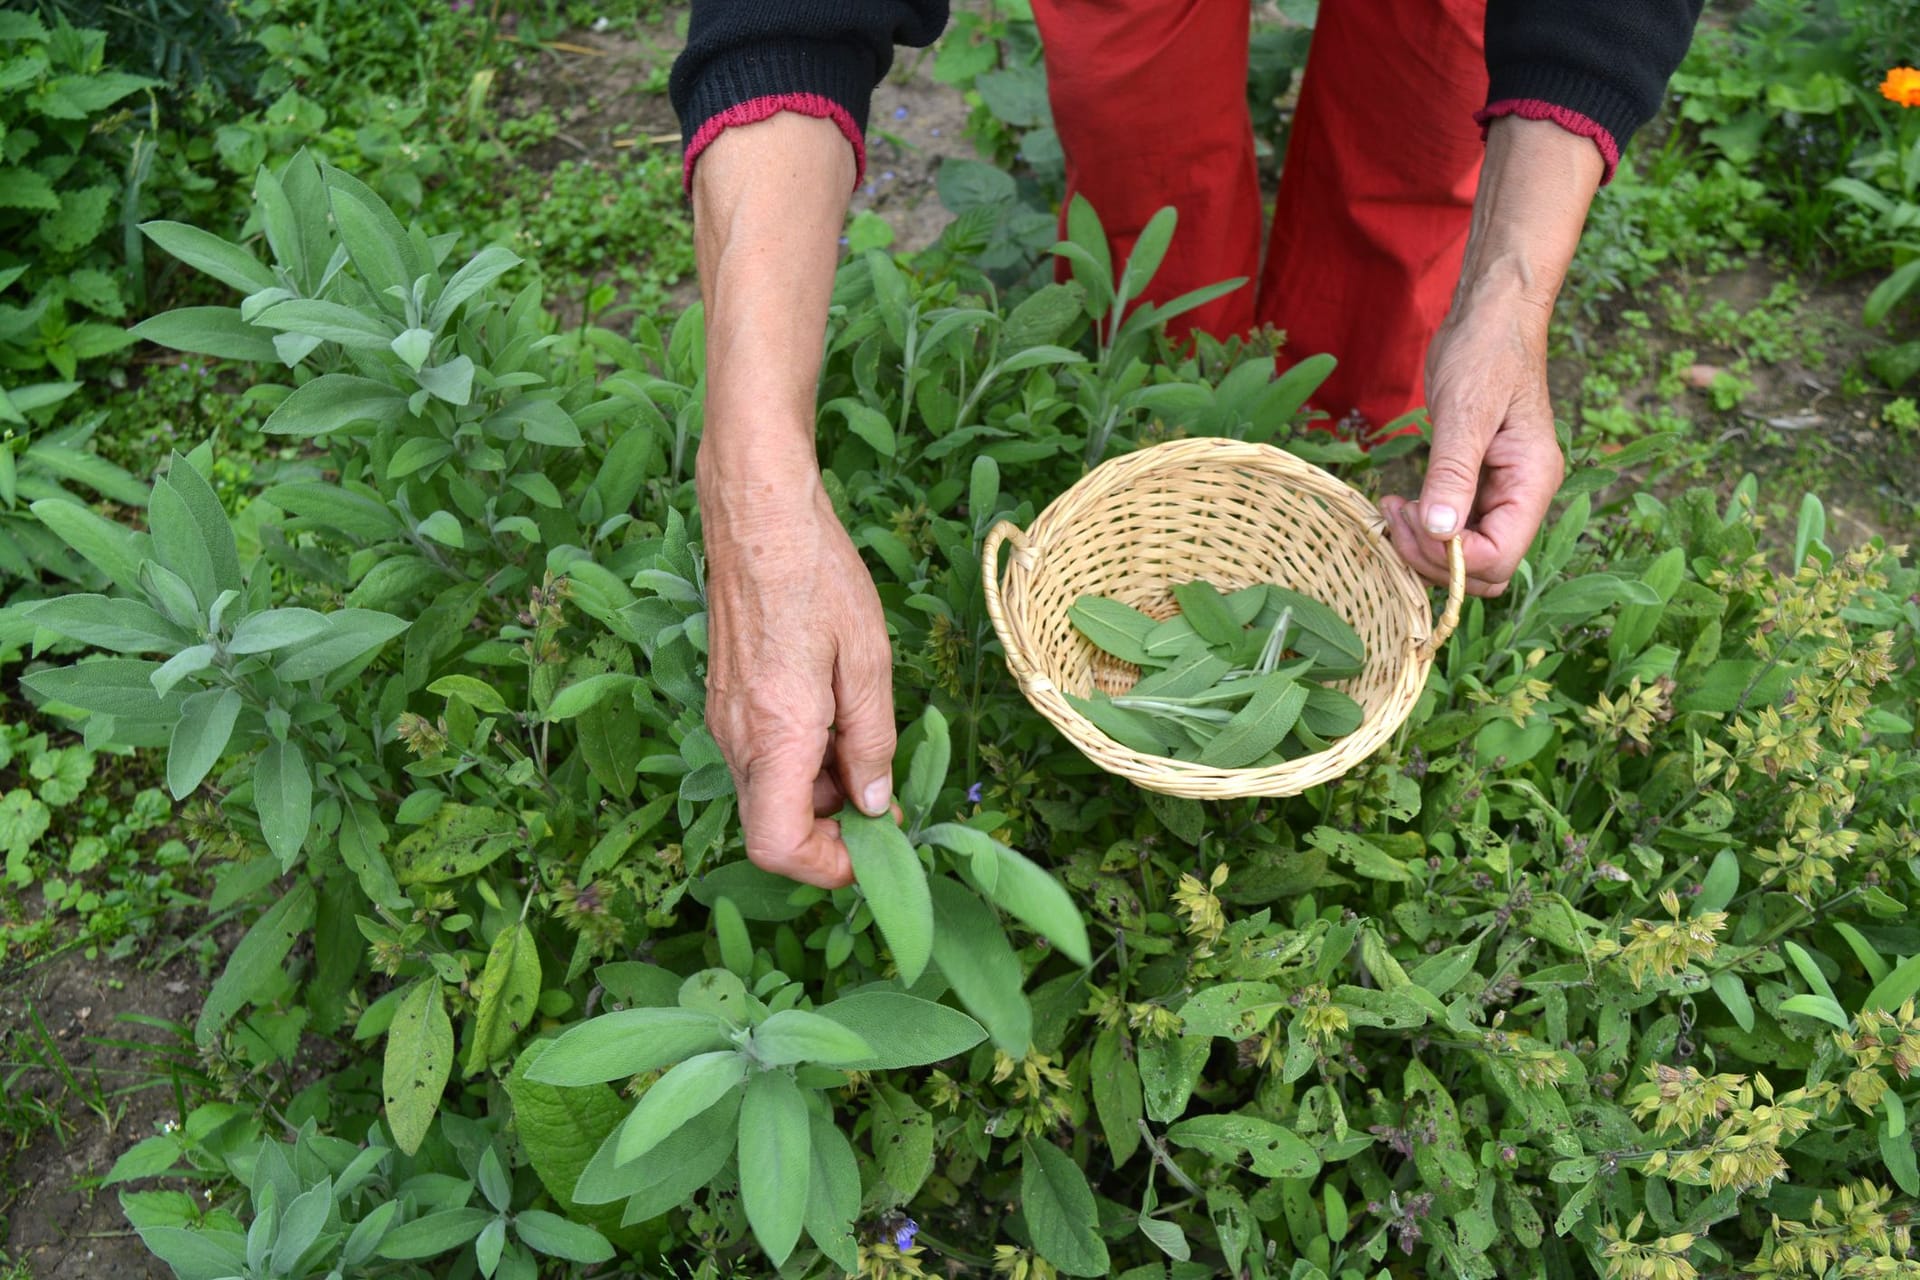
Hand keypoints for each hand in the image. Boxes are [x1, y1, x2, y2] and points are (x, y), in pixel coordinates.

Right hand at [699, 458, 896, 888]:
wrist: (757, 513)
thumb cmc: (816, 575)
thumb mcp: (867, 662)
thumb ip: (871, 742)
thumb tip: (873, 806)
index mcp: (775, 735)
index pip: (777, 846)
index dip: (826, 869)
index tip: (874, 851)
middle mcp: (737, 737)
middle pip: (775, 826)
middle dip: (833, 830)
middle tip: (884, 798)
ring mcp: (725, 718)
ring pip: (770, 793)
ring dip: (820, 793)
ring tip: (866, 745)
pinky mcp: (726, 698)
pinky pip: (762, 757)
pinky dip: (802, 760)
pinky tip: (836, 718)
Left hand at [1381, 295, 1563, 595]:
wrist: (1488, 317)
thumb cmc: (1486, 351)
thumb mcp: (1466, 411)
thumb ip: (1454, 474)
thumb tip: (1441, 532)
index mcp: (1532, 481)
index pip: (1500, 556)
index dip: (1452, 558)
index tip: (1413, 521)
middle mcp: (1521, 495)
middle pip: (1484, 569)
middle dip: (1434, 559)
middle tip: (1395, 517)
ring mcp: (1499, 492)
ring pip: (1466, 556)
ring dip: (1424, 548)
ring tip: (1392, 509)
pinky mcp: (1475, 484)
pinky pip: (1453, 529)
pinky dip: (1423, 530)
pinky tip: (1399, 504)